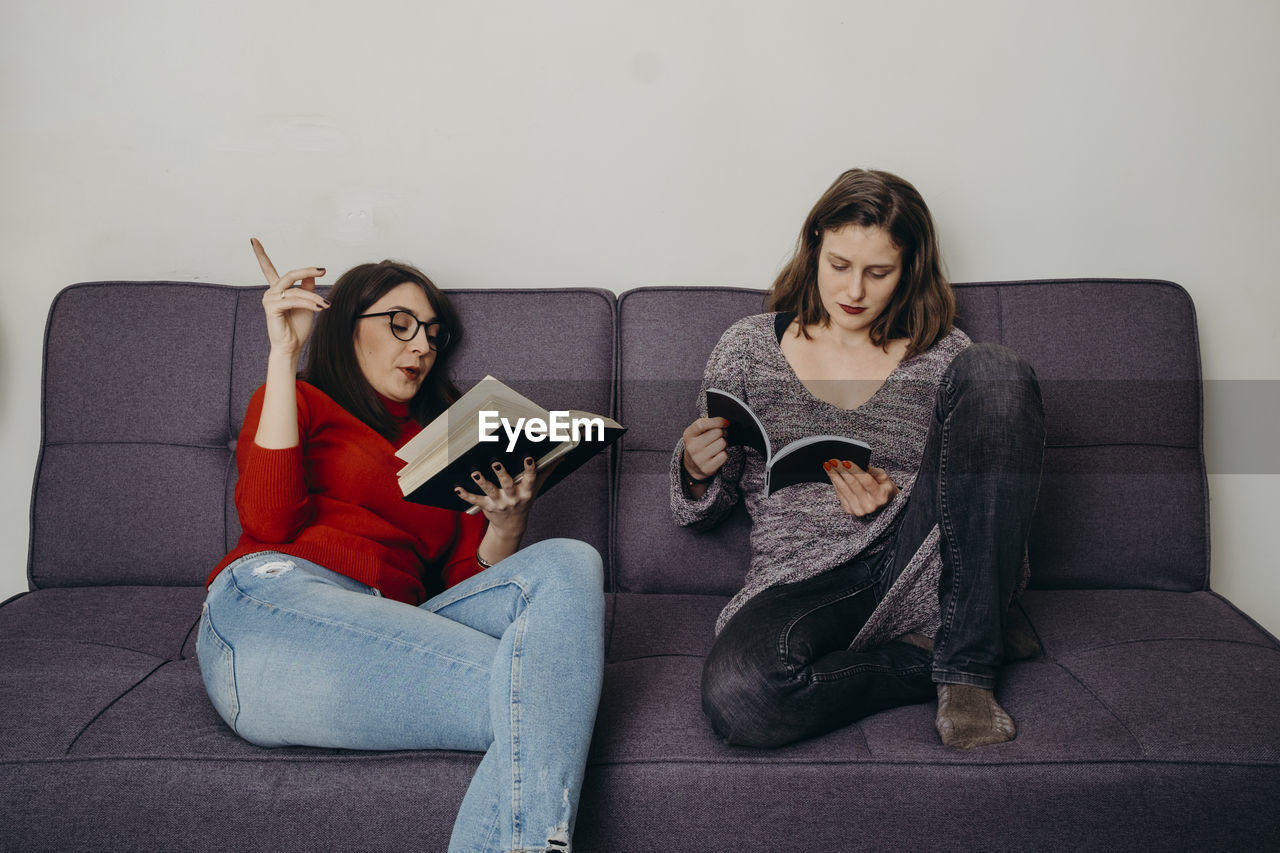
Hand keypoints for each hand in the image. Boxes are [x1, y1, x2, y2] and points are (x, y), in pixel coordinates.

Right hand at [251, 238, 328, 355]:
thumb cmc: (298, 326)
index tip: (253, 239)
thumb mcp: (307, 303)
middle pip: (290, 275)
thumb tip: (312, 273)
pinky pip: (293, 300)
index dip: (260, 254)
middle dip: (307, 271)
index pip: (267, 268)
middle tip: (322, 270)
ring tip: (325, 305)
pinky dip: (309, 304)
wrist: (292, 346)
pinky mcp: (271, 307)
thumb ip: (307, 287)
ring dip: (313, 298)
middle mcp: (270, 292)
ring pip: (296, 291)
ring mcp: (269, 299)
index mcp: (277, 289)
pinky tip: (319, 308)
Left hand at [454, 457, 557, 536]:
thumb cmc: (524, 501)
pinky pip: (475, 500)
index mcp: (526, 491)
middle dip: (502, 474)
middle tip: (496, 463)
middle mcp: (513, 497)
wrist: (512, 525)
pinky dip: (466, 495)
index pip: (529, 478)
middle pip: (507, 484)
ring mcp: (499, 503)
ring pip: (490, 491)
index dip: (529, 469)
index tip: (528, 458)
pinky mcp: (487, 507)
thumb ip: (547, 471)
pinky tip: (457, 488)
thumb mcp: (536, 488)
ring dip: (482, 482)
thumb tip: (561, 457)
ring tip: (476, 473)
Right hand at [682, 416, 729, 479]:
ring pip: (722, 444)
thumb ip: (706, 421)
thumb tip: (720, 414)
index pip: (701, 424)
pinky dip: (724, 454)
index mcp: (688, 435)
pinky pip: (724, 456)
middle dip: (723, 432)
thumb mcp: (697, 432)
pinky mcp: (707, 468)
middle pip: (717, 433)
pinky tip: (718, 454)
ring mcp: (699, 459)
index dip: (716, 421)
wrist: (693, 466)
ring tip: (718, 444)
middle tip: (721, 434)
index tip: (725, 421)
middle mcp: (692, 447)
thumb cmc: (698, 443)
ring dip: (723, 443)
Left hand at [825, 460, 899, 516]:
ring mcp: (858, 509)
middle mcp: (870, 505)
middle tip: (833, 460)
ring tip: (828, 465)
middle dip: (841, 471)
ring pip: (843, 489)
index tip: (845, 461)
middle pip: (852, 484)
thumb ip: (873, 471)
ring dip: (834, 476)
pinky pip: (839, 494)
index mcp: (881, 496)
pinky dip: (834, 482)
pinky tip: (831, 474)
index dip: (855, 470)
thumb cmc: (883, 487)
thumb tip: (859, 463)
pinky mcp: (850, 510)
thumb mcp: (883, 477)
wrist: (883, 505)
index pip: (866, 480)